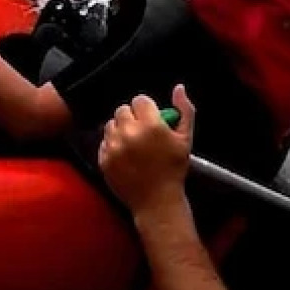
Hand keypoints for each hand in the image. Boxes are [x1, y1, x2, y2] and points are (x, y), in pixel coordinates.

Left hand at [98, 85, 194, 215]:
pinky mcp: (104, 159)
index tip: (151, 120)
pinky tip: (125, 156)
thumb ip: (184, 110)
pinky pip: (104, 142)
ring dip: (120, 130)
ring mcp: (114, 147)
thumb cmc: (174, 169)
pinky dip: (112, 145)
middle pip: (122, 110)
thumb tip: (179, 88)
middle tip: (142, 132)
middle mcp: (129, 133)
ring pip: (111, 124)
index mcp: (150, 125)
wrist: (157, 201)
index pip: (139, 100)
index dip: (146, 109)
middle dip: (132, 118)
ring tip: (133, 144)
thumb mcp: (185, 139)